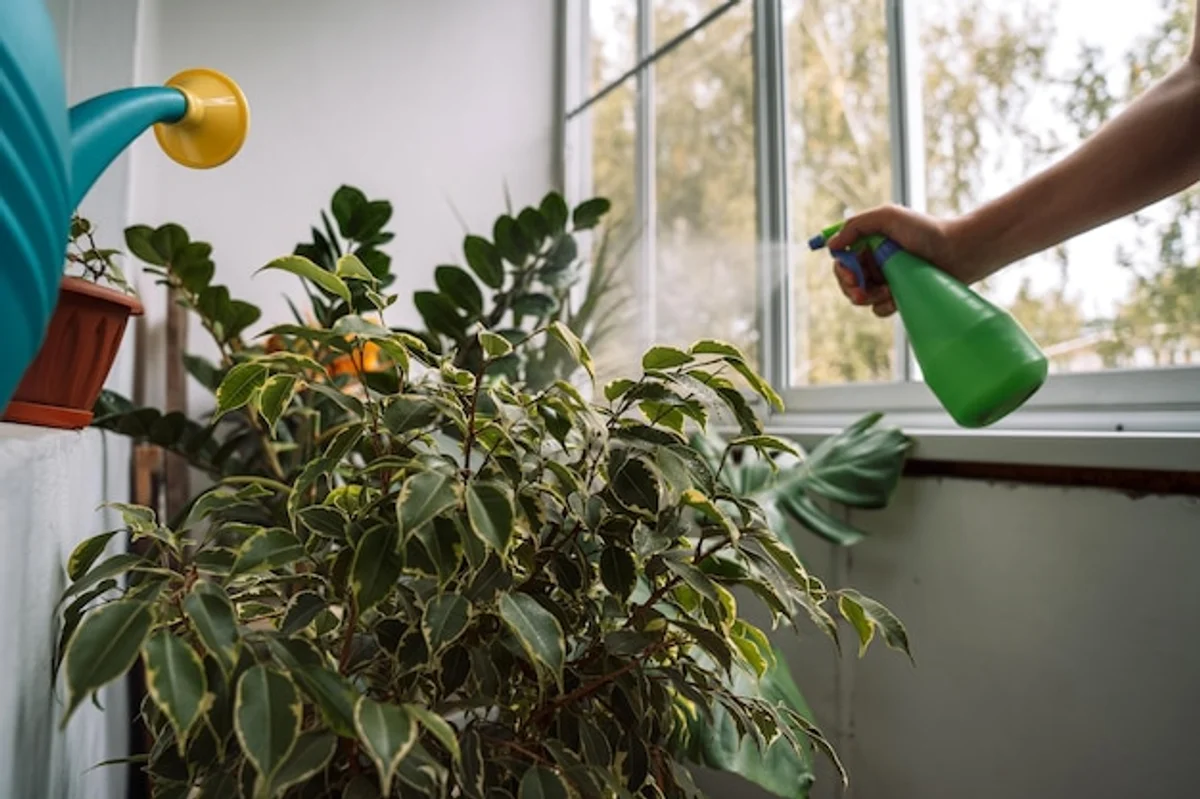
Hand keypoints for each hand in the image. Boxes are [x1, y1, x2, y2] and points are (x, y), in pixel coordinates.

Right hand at [826, 204, 985, 316]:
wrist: (959, 252)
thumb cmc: (926, 230)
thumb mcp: (887, 217)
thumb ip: (855, 226)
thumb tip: (831, 246)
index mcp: (870, 242)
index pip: (843, 259)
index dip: (841, 269)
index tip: (850, 275)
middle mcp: (876, 261)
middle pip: (848, 281)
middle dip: (850, 288)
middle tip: (860, 293)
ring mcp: (888, 280)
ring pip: (861, 297)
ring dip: (867, 297)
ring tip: (886, 292)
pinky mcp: (899, 296)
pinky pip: (879, 309)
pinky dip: (882, 306)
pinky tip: (895, 299)